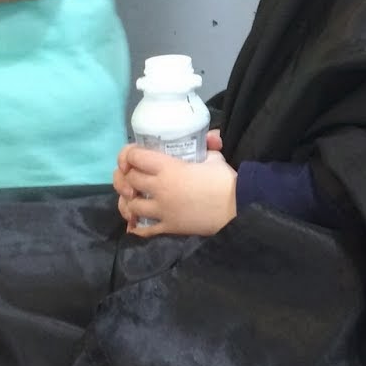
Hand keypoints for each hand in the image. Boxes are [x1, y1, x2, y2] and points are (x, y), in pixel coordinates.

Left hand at [113, 144, 236, 235]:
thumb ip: (206, 145)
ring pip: (130, 205)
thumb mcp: (214, 157)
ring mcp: (161, 210)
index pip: (134, 157)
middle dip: (128, 175)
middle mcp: (159, 188)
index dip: (128, 154)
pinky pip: (143, 229)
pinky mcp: (168, 227)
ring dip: (129, 199)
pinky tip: (136, 222)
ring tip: (134, 197)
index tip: (133, 156)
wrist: (237, 208)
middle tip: (133, 174)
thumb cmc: (224, 180)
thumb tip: (211, 136)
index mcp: (167, 167)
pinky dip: (135, 226)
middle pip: (129, 179)